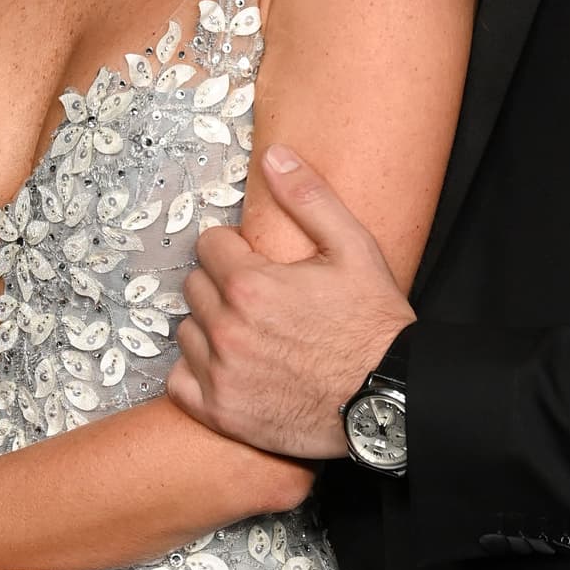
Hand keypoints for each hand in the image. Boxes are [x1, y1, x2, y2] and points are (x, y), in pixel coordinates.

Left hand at [169, 144, 415, 456]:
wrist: (390, 398)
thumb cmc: (374, 325)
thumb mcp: (353, 248)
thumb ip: (308, 197)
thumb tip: (274, 156)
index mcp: (250, 285)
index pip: (209, 245)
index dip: (235, 249)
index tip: (258, 263)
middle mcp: (227, 329)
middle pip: (195, 286)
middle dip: (222, 284)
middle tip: (260, 297)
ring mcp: (221, 375)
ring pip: (187, 331)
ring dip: (210, 327)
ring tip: (249, 332)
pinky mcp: (221, 413)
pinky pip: (179, 382)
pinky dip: (198, 373)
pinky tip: (229, 367)